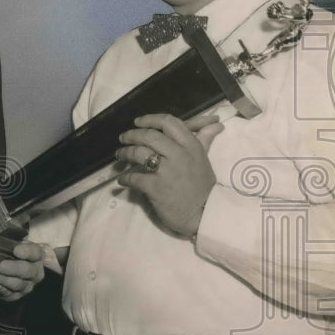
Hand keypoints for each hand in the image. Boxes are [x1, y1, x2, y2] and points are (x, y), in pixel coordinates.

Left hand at [0, 240, 44, 301]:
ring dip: (3, 280)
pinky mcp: (16, 295)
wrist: (14, 265)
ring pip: (17, 284)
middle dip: (13, 268)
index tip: (16, 250)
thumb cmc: (13, 251)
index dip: (26, 251)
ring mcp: (27, 285)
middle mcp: (35, 272)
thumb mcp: (15, 243)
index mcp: (37, 256)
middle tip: (1, 266)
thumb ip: (11, 242)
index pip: (35, 252)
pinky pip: (9, 294)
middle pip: (27, 271)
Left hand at [116, 113, 223, 237]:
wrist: (204, 215)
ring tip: (119, 156)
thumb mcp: (205, 161)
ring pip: (139, 153)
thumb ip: (204, 140)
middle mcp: (179, 154)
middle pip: (150, 135)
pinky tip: (121, 180)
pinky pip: (134, 178)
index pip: (170, 122)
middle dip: (132, 134)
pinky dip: (125, 178)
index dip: (150, 119)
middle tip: (123, 137)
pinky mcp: (156, 187)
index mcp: (191, 146)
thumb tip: (215, 123)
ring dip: (125, 153)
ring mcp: (167, 171)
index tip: (138, 122)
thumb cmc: (203, 188)